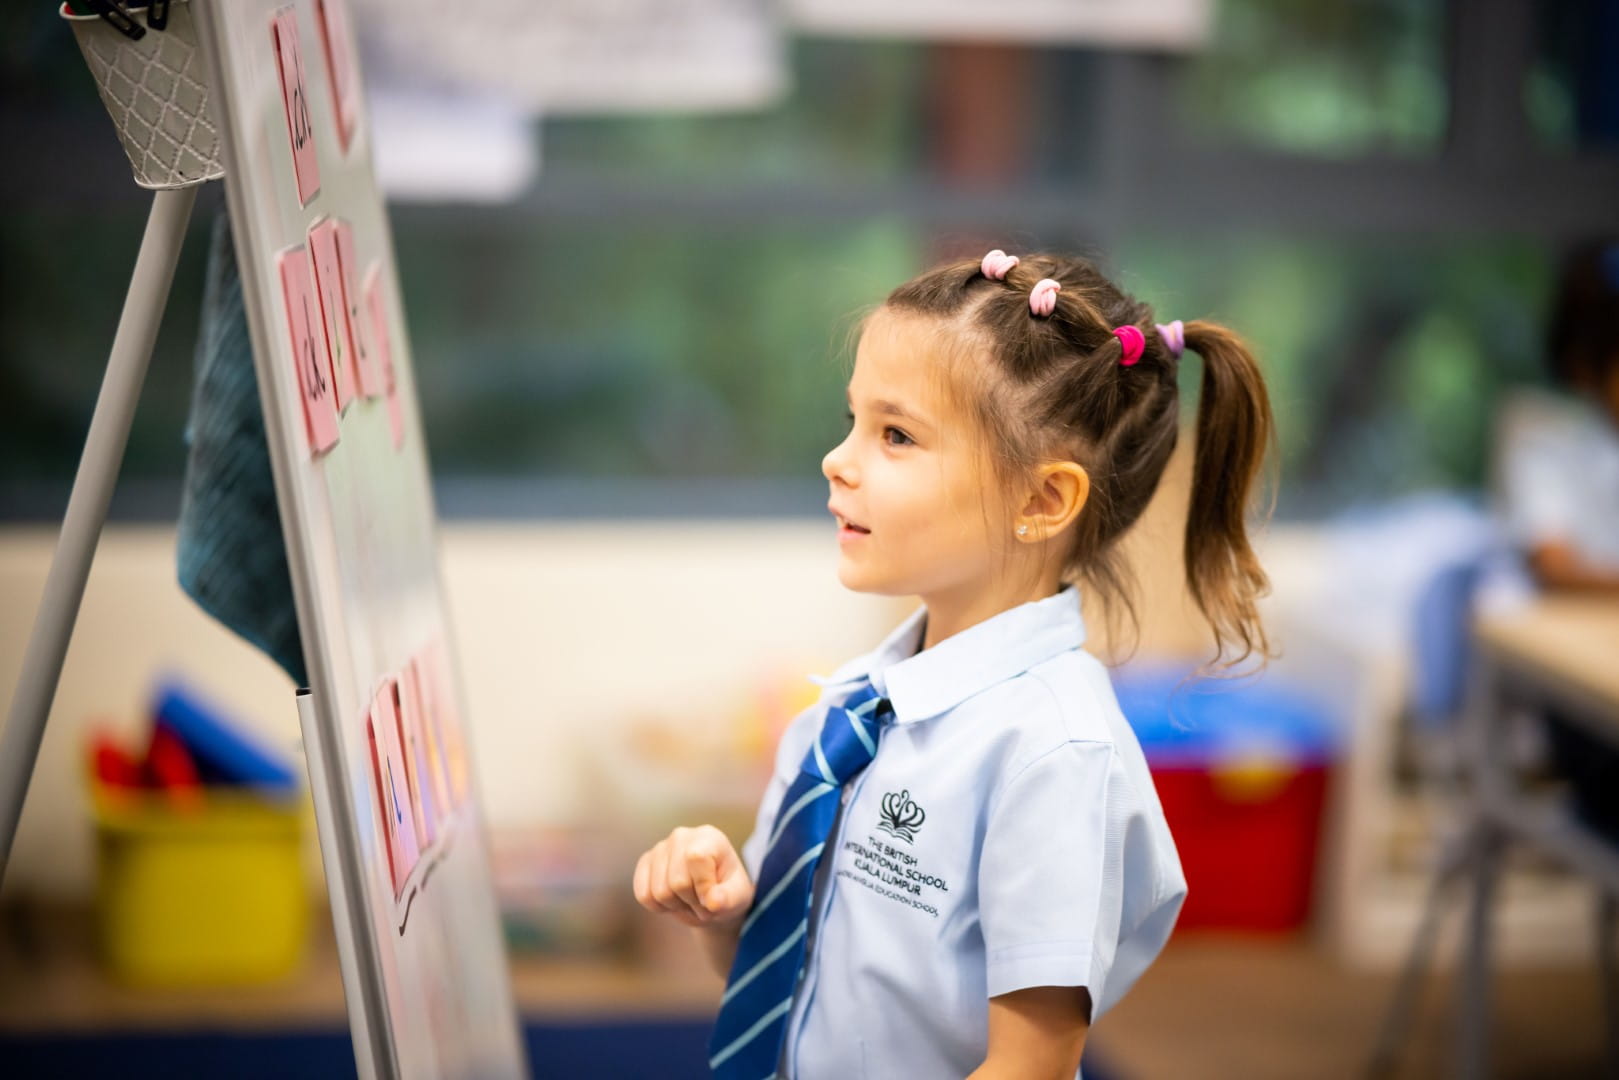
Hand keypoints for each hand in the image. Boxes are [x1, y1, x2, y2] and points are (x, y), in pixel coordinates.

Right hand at [633, 825, 754, 928]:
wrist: (710, 897)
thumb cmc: (727, 892)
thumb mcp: (737, 897)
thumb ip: (728, 898)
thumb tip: (713, 902)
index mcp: (708, 837)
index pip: (695, 858)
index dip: (703, 886)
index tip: (713, 897)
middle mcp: (681, 836)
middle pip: (677, 882)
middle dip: (692, 902)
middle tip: (703, 902)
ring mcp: (660, 848)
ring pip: (658, 892)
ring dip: (676, 906)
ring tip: (690, 900)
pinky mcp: (645, 863)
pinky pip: (643, 894)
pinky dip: (658, 906)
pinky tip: (673, 900)